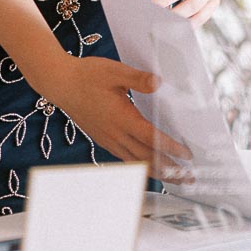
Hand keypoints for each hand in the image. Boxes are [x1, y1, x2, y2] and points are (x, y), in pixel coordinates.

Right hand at [44, 54, 192, 183]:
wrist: (60, 83)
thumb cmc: (87, 75)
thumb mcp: (114, 71)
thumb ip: (137, 78)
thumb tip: (159, 82)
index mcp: (121, 117)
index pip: (150, 137)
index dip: (170, 148)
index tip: (187, 156)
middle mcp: (115, 133)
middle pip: (146, 158)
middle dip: (169, 169)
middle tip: (189, 178)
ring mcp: (108, 139)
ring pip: (136, 162)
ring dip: (157, 172)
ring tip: (175, 178)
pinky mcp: (104, 140)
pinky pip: (125, 159)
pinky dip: (141, 167)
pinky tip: (149, 168)